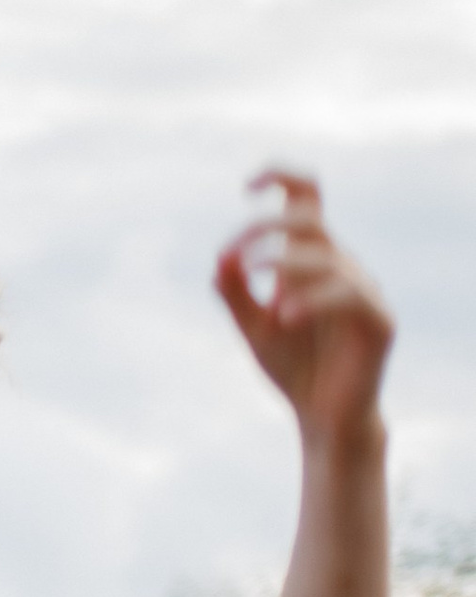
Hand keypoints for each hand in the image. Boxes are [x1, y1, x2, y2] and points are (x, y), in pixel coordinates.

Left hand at [217, 171, 391, 451]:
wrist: (324, 419)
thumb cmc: (292, 370)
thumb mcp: (253, 330)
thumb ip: (235, 295)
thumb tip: (219, 260)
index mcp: (311, 259)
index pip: (306, 198)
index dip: (282, 177)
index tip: (246, 186)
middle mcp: (340, 265)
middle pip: (309, 218)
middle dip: (262, 228)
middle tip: (230, 255)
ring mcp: (363, 290)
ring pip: (324, 255)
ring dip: (280, 260)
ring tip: (249, 276)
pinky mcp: (378, 320)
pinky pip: (347, 294)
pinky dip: (311, 299)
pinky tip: (284, 316)